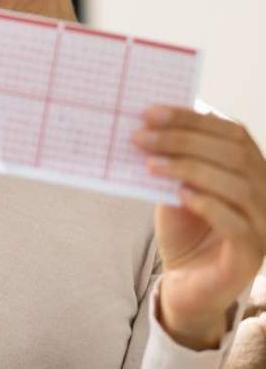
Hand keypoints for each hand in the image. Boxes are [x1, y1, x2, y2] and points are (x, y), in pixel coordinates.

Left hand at [132, 105, 265, 347]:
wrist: (185, 282)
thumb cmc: (183, 228)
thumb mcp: (175, 184)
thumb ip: (172, 158)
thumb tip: (148, 123)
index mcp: (250, 168)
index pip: (231, 132)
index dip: (191, 118)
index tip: (150, 112)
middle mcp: (264, 193)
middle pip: (234, 153)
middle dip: (183, 139)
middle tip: (141, 137)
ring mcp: (263, 225)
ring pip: (238, 186)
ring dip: (189, 168)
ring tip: (151, 164)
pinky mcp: (251, 256)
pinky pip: (237, 225)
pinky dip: (208, 204)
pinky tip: (180, 195)